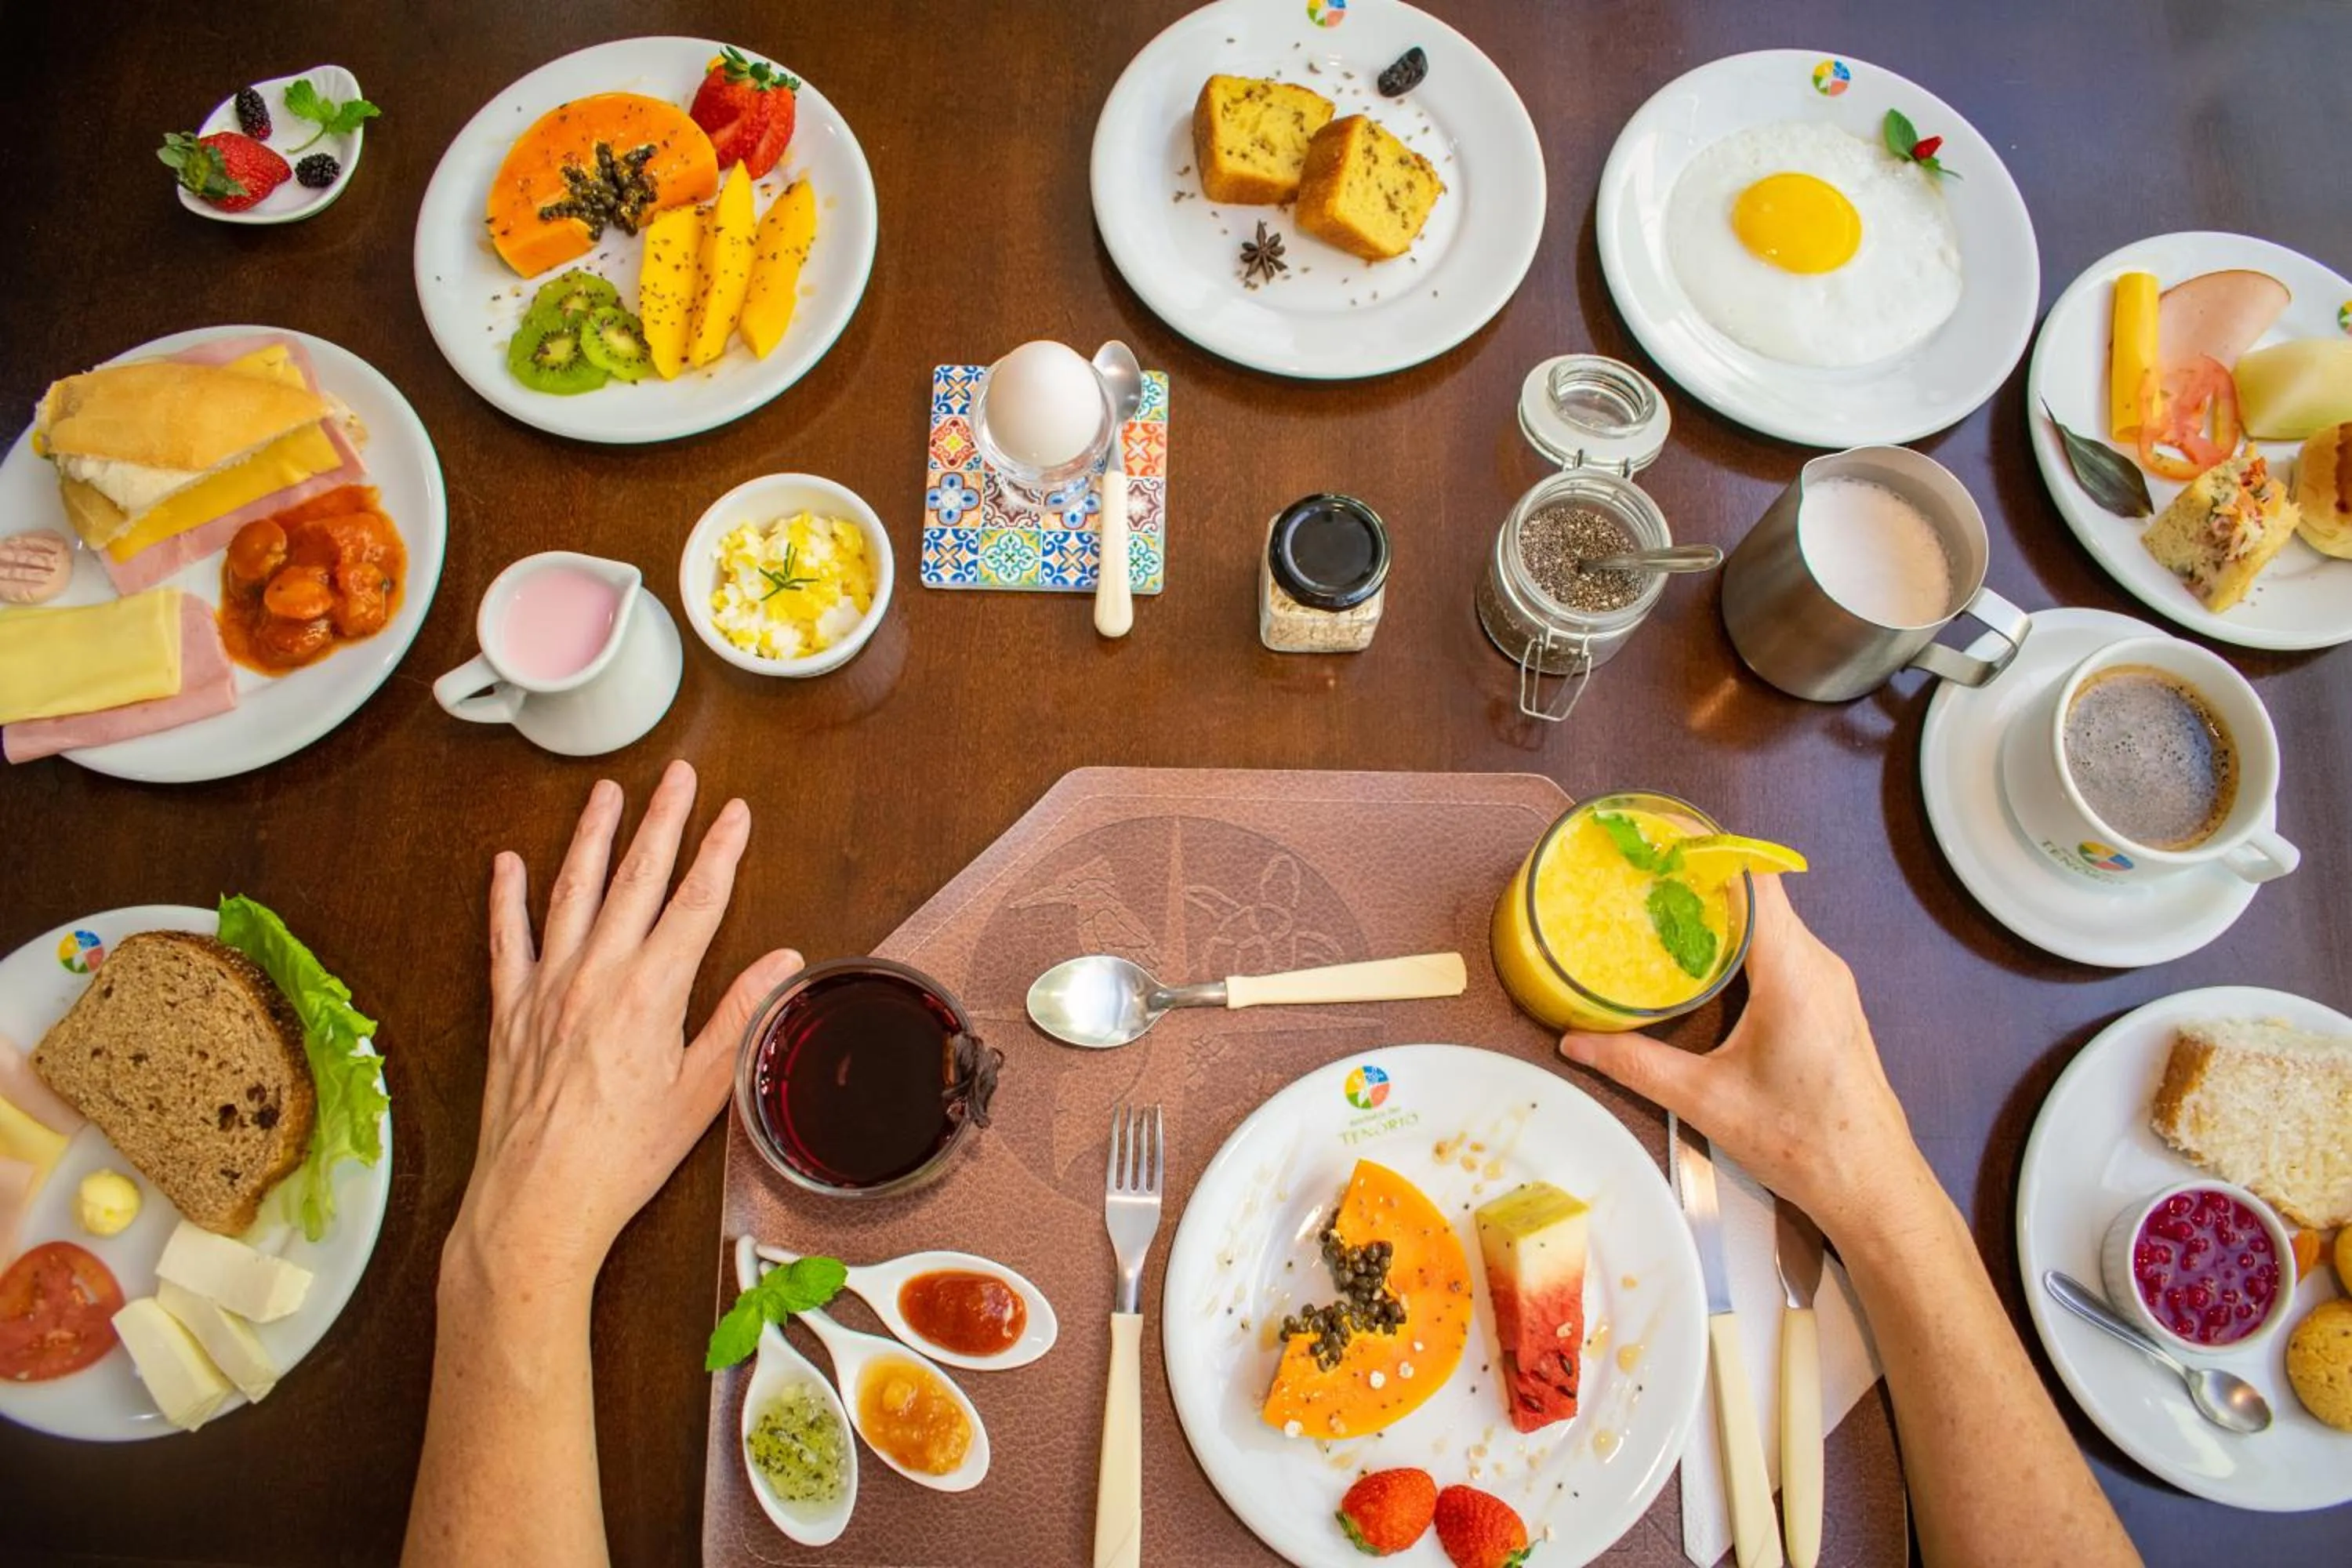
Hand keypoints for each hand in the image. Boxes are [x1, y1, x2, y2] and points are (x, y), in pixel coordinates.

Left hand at [453, 761, 802, 1292]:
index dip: (721, 852)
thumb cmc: (621, 1158)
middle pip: (635, 880)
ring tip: (606, 794)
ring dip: (591, 838)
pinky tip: (507, 864)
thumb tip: (779, 965)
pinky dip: (506, 898)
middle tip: (679, 777)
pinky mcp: (509, 1012)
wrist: (538, 1203)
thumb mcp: (701, 1094)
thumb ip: (738, 1020)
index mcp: (650, 995)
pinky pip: (506, 940)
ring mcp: (546, 989)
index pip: (696, 904)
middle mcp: (595, 977)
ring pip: (571, 893)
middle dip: (662, 821)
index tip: (736, 813)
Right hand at [1558, 875, 1930, 1244]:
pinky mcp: (1831, 1002)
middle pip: (1761, 894)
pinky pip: (1786, 948)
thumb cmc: (1806, 1142)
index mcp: (1793, 974)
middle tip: (1647, 880)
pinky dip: (1745, 942)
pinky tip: (1708, 963)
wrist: (1873, 1184)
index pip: (1755, 881)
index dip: (1709, 851)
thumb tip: (1578, 1043)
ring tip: (1668, 915)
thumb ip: (1636, 1063)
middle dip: (1703, 881)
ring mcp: (1831, 983)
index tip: (1663, 842)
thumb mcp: (1707, 1101)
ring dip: (1726, 914)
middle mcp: (1819, 966)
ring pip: (1775, 922)